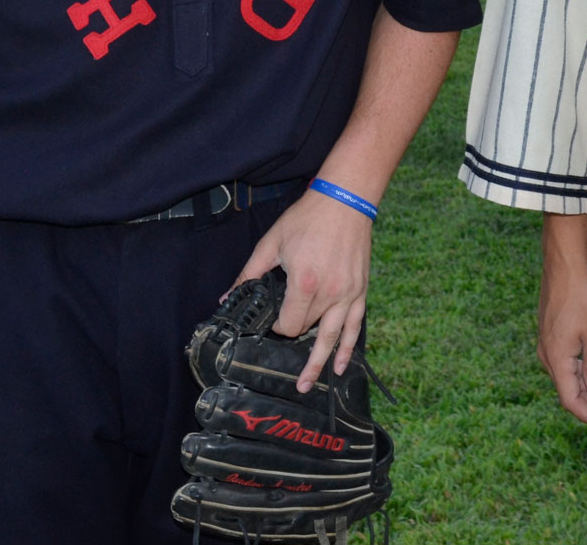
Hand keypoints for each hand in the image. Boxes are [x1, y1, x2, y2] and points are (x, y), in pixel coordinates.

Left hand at [235, 189, 373, 392]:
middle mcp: (329, 293)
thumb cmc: (307, 219)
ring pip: (331, 338)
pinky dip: (347, 349)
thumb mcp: (271, 243)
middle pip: (306, 329)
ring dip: (318, 364)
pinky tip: (340, 367)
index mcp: (304, 283)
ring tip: (305, 385)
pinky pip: (355, 327)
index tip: (270, 320)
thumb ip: (249, 274)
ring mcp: (348, 294)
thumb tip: (226, 298)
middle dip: (292, 331)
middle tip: (281, 332)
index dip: (276, 326)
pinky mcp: (360, 291)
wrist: (346, 200)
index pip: (287, 324)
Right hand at [539, 214, 586, 423]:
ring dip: (584, 386)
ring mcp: (547, 345)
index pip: (569, 399)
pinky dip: (578, 370)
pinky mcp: (551, 335)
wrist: (564, 267)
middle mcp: (547, 356)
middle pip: (566, 390)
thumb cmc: (581, 297)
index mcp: (556, 359)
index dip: (586, 414)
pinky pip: (564, 361)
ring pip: (565, 375)